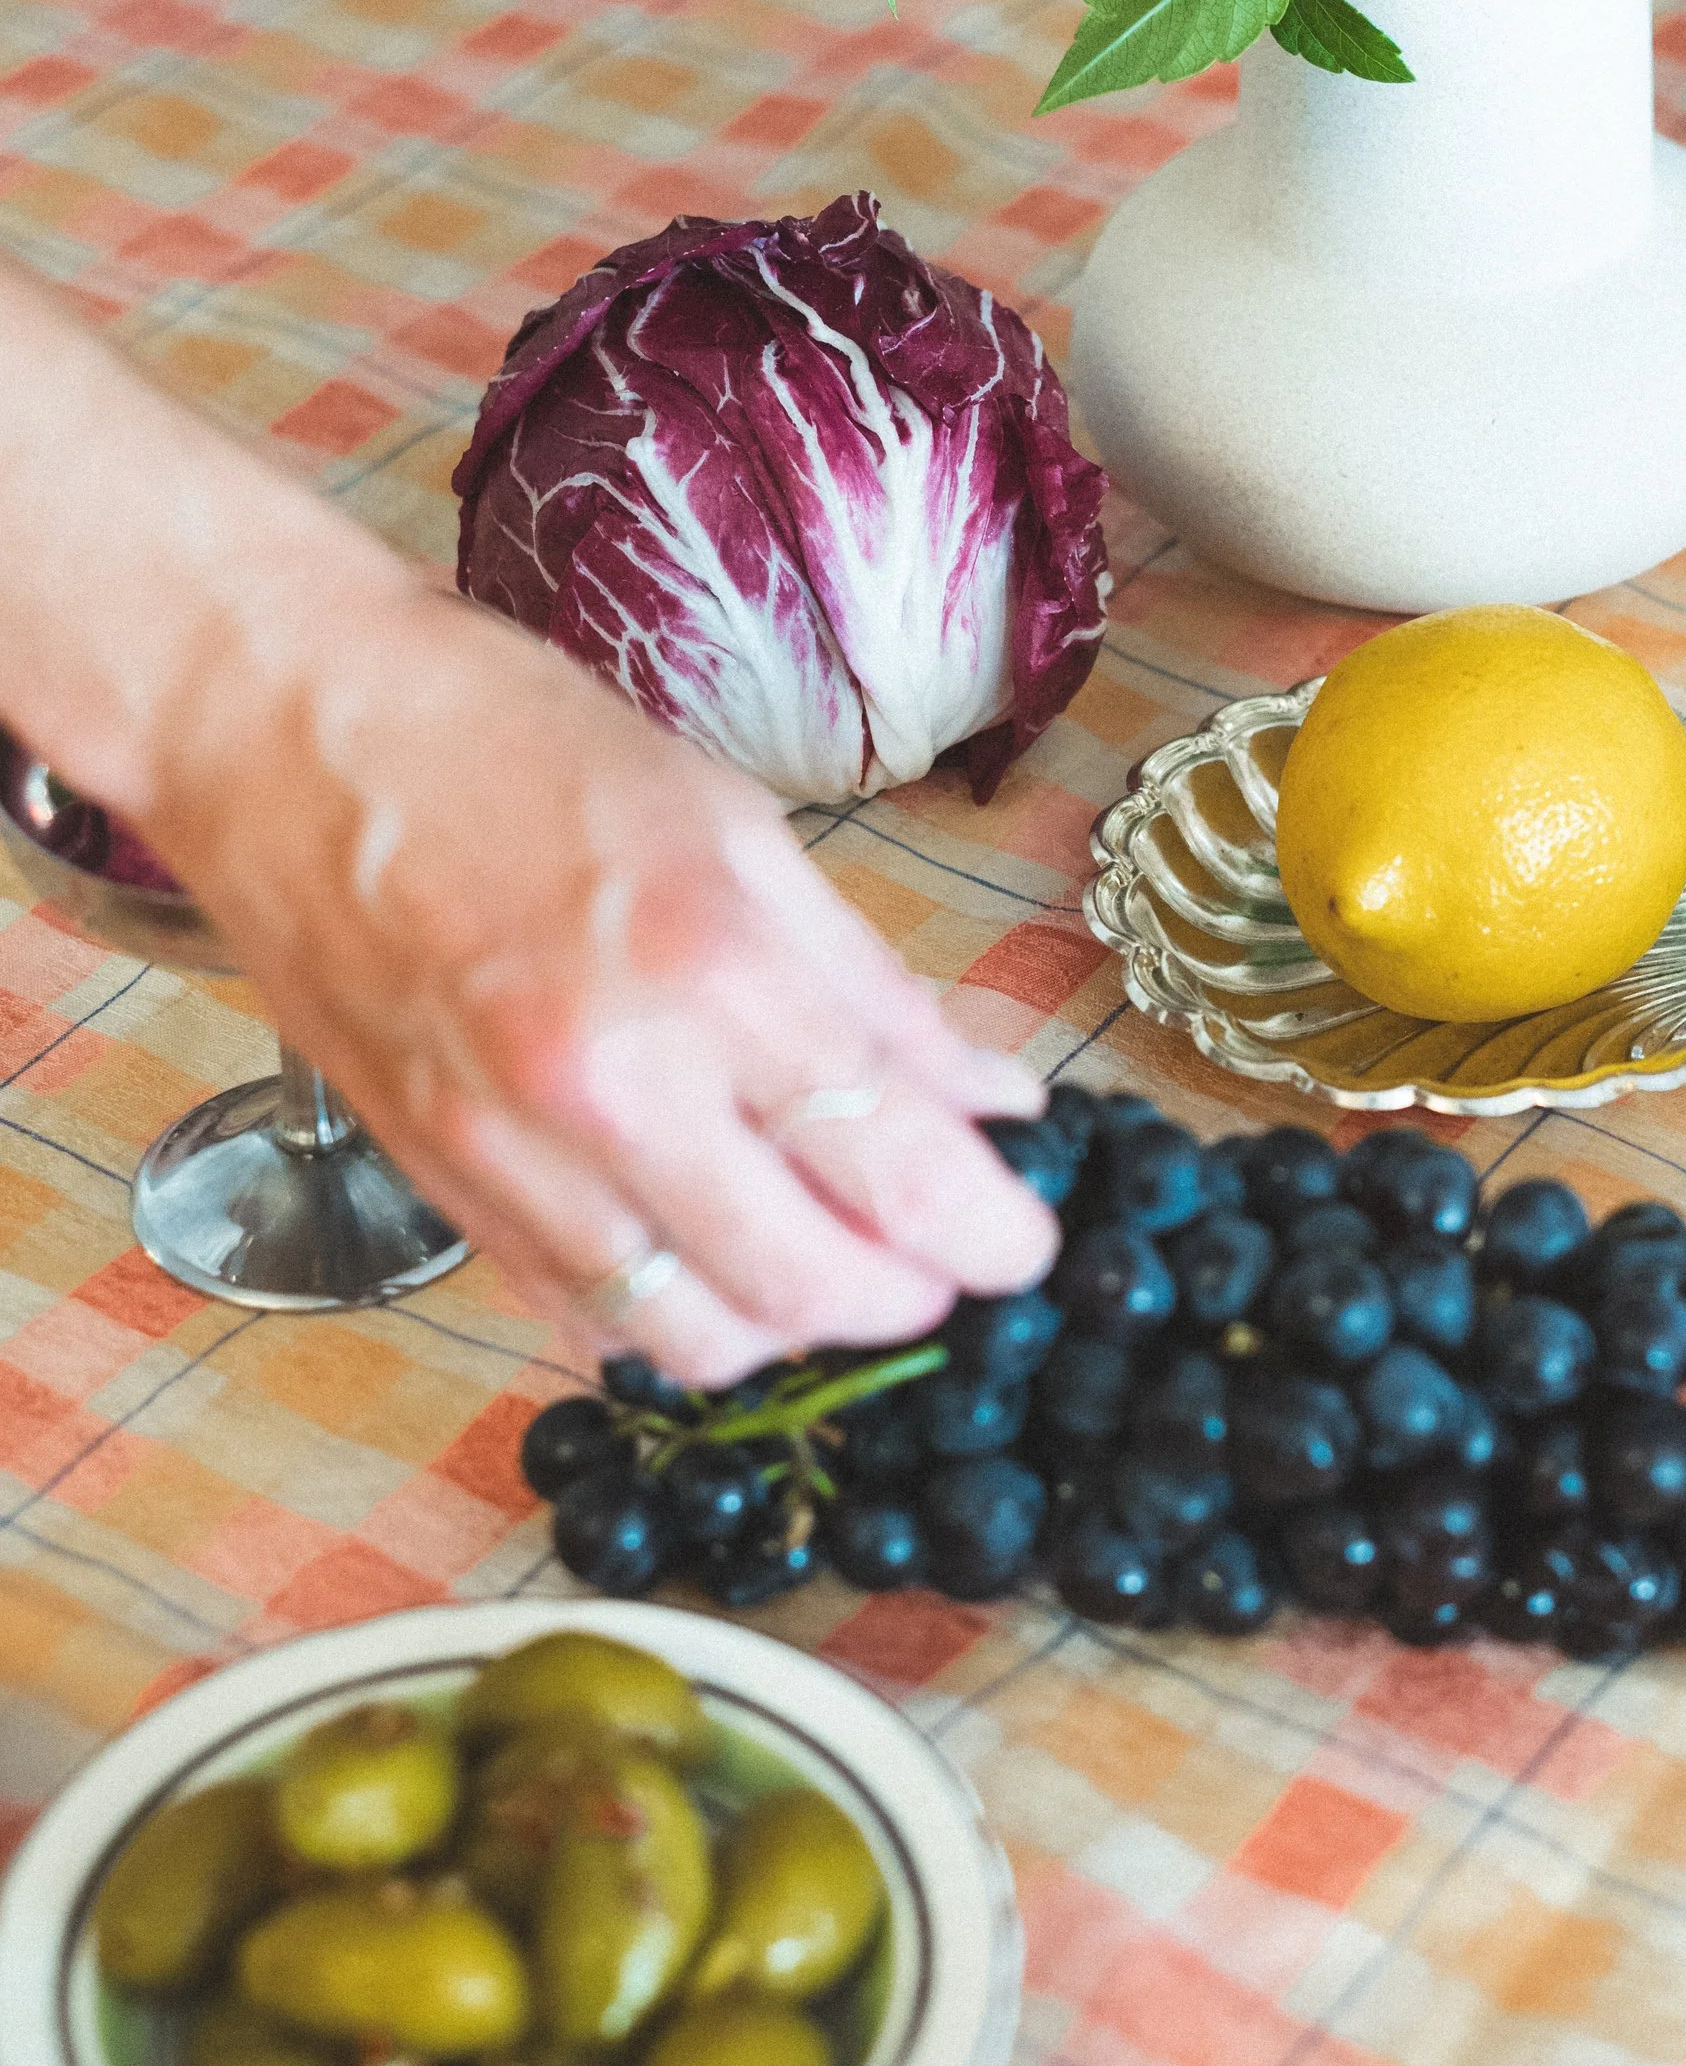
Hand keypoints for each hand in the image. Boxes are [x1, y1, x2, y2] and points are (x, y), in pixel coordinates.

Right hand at [142, 578, 1056, 1386]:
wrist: (283, 726)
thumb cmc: (513, 740)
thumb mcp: (742, 829)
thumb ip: (875, 991)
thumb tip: (991, 1100)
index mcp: (710, 969)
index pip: (894, 1169)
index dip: (988, 1235)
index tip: (1022, 1243)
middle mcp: (609, 1087)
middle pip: (806, 1290)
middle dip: (907, 1300)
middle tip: (940, 1258)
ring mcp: (509, 1154)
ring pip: (691, 1340)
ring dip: (788, 1328)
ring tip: (827, 1261)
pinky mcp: (439, 1189)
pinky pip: (581, 1317)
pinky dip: (670, 1316)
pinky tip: (708, 1254)